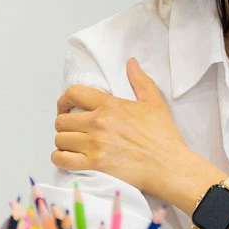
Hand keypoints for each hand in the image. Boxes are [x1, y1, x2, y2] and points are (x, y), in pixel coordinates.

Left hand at [52, 58, 195, 197]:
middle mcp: (98, 123)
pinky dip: (60, 159)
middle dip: (64, 126)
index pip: (73, 93)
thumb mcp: (155, 103)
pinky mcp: (94, 164)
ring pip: (60, 140)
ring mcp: (94, 144)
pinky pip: (62, 159)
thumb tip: (131, 63)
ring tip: (73, 146)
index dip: (64, 100)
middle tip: (73, 131)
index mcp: (110, 105)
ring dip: (63, 143)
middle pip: (62, 120)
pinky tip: (68, 159)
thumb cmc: (163, 137)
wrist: (169, 166)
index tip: (66, 108)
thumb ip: (140, 81)